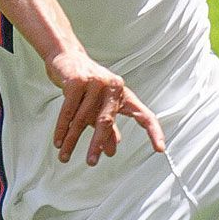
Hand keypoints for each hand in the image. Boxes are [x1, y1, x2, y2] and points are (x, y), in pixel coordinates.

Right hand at [44, 47, 167, 164]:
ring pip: (82, 118)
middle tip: (91, 162)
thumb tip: (111, 151)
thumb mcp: (101, 105)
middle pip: (106, 121)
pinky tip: (58, 141)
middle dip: (97, 144)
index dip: (154, 132)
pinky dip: (62, 128)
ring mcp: (96, 82)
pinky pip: (68, 111)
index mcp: (124, 94)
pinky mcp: (77, 81)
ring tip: (64, 155)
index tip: (160, 149)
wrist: (67, 57)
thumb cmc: (87, 84)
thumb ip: (108, 127)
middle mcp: (114, 87)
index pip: (144, 115)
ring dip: (72, 140)